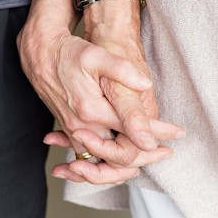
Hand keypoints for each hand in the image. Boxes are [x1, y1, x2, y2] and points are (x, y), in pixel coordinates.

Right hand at [44, 0, 184, 183]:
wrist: (41, 55)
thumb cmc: (69, 53)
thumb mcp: (96, 56)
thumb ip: (121, 70)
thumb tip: (145, 83)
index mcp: (92, 110)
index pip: (132, 130)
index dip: (158, 132)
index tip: (176, 132)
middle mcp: (82, 126)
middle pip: (119, 154)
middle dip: (146, 156)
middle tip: (168, 152)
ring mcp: (75, 130)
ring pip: (103, 160)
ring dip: (126, 163)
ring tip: (150, 158)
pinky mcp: (70, 129)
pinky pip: (89, 155)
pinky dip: (106, 162)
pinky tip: (120, 161)